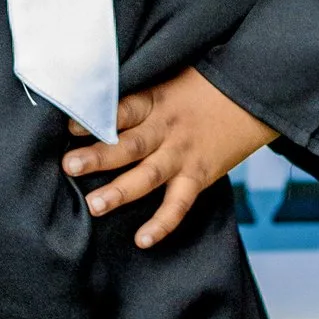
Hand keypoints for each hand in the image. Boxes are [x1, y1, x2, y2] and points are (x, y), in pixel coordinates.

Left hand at [62, 68, 271, 249]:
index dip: (96, 118)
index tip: (66, 127)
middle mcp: (166, 129)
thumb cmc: (201, 86)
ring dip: (121, 191)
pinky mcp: (199, 175)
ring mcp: (183, 155)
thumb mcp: (167, 78)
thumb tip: (91, 98)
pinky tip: (142, 240)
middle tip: (69, 166)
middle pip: (129, 144)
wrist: (252, 93)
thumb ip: (136, 94)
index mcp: (155, 101)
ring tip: (95, 205)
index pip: (122, 109)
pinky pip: (179, 204)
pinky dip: (162, 223)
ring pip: (148, 176)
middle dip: (98, 156)